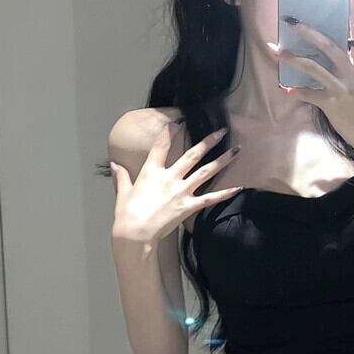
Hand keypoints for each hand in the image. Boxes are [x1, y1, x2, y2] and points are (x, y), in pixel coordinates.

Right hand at [110, 121, 242, 244]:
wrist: (135, 234)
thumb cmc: (126, 214)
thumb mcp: (122, 192)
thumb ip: (121, 176)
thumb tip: (114, 164)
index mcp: (151, 172)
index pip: (161, 146)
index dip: (170, 132)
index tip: (180, 120)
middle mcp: (170, 178)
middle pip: (192, 155)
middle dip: (208, 141)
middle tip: (222, 130)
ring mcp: (181, 191)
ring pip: (206, 172)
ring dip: (222, 160)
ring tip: (236, 151)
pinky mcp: (189, 206)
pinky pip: (211, 198)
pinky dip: (225, 193)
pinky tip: (239, 187)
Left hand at [266, 0, 353, 146]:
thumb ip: (350, 61)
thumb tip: (328, 43)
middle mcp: (353, 73)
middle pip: (330, 46)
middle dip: (308, 32)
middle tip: (290, 20)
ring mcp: (343, 88)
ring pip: (315, 68)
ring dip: (293, 58)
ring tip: (275, 50)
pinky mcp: (332, 104)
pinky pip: (310, 94)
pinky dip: (297, 90)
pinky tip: (285, 87)